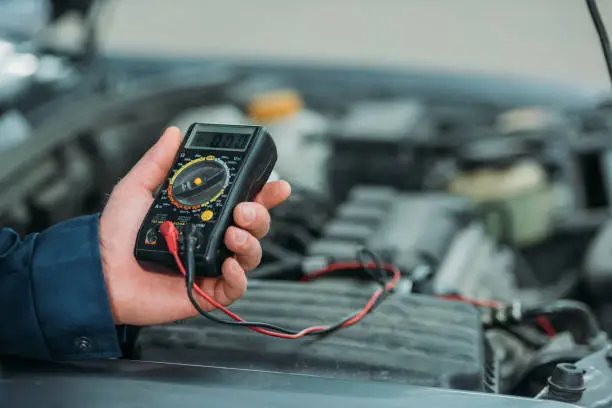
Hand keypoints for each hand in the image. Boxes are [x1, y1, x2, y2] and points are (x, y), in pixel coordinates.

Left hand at [99, 127, 290, 325]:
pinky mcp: (208, 291)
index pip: (245, 201)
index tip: (278, 185)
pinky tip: (230, 265)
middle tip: (245, 210)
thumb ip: (158, 162)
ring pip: (252, 254)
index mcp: (205, 214)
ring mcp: (214, 265)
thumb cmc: (116, 234)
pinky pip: (237, 287)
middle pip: (256, 226)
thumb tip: (174, 133)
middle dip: (260, 215)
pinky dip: (240, 276)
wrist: (99, 271)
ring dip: (251, 242)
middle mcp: (214, 238)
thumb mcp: (137, 189)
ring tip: (233, 235)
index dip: (265, 194)